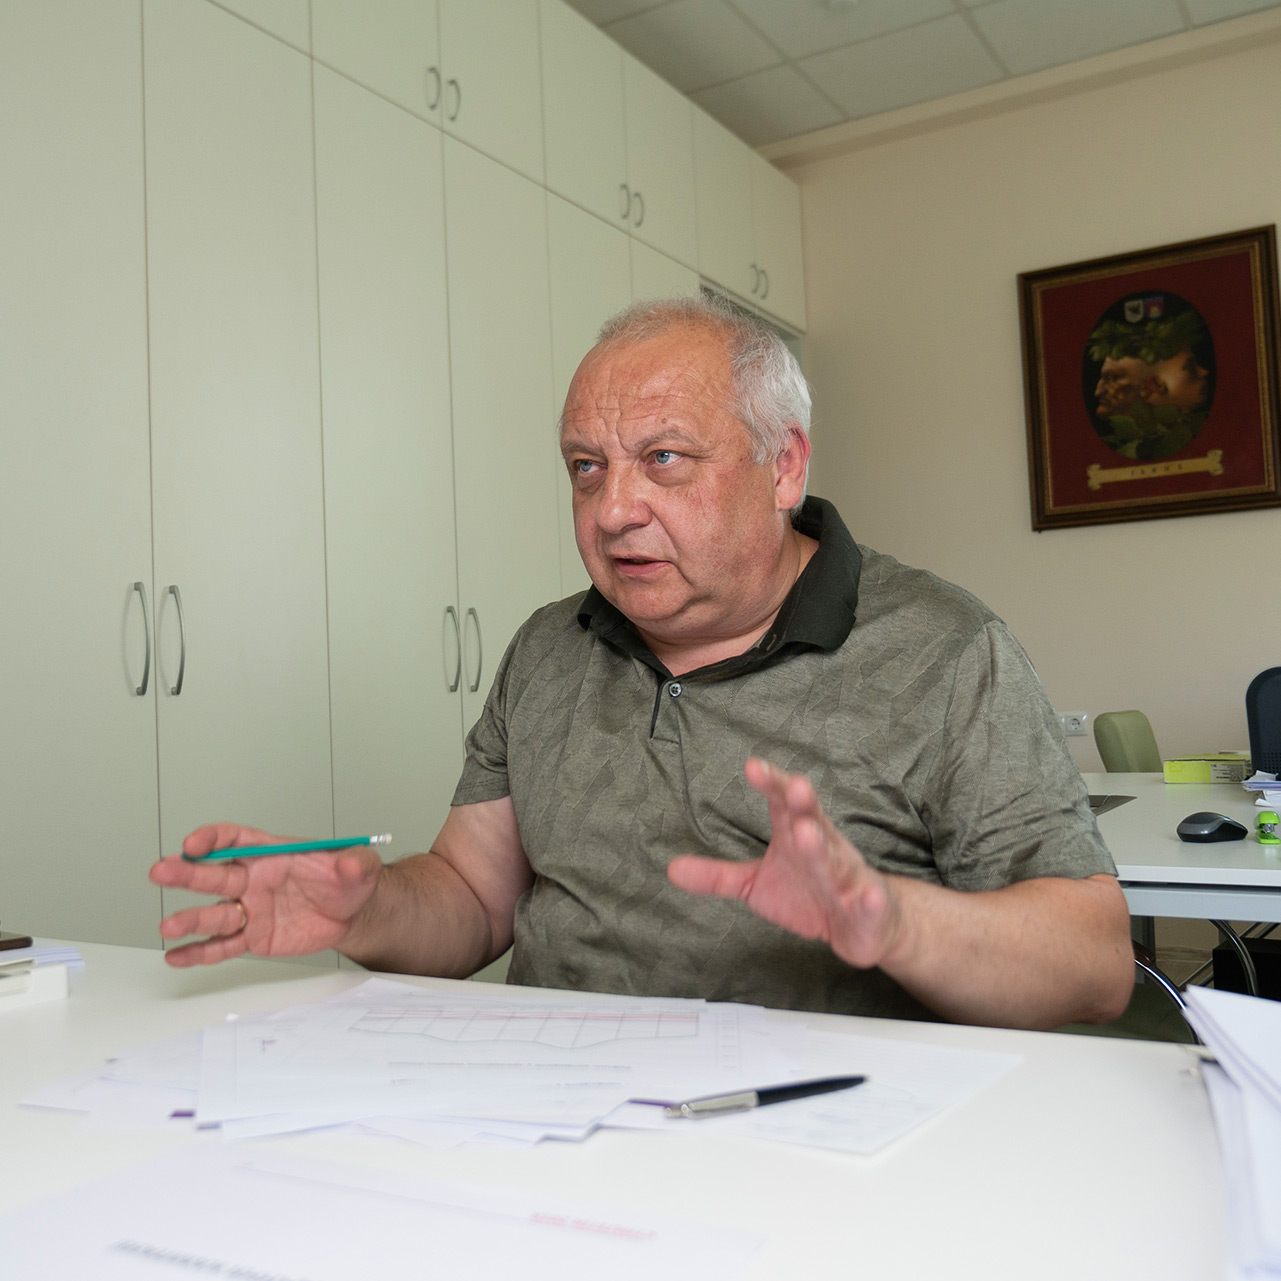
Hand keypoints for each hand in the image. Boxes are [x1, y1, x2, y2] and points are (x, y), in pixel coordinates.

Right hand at [149, 823, 382, 966]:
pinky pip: (223, 946)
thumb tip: (351, 864)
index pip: (234, 839)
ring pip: (214, 914)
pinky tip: (177, 957)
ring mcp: (249, 909)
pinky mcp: (253, 937)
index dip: (212, 838)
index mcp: (270, 853)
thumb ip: (356, 862)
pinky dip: (199, 953)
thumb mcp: (359, 865)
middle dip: (186, 873)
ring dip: (190, 919)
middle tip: (161, 871)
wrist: (352, 913)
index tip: (193, 843)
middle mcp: (252, 879)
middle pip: (213, 875)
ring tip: (169, 926)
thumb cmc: (347, 881)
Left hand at [666, 758, 904, 969]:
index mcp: (797, 834)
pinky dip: (870, 900)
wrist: (866, 924)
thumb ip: (718, 876)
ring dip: (823, 846)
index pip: (783, 803)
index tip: (752, 767)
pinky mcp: (868, 909)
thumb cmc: (809, 893)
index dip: (771, 784)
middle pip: (813, 821)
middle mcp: (825, 848)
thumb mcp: (755, 884)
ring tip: (808, 832)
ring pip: (836, 860)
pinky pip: (869, 903)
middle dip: (803, 804)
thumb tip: (671, 869)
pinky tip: (869, 896)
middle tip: (794, 785)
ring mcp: (848, 877)